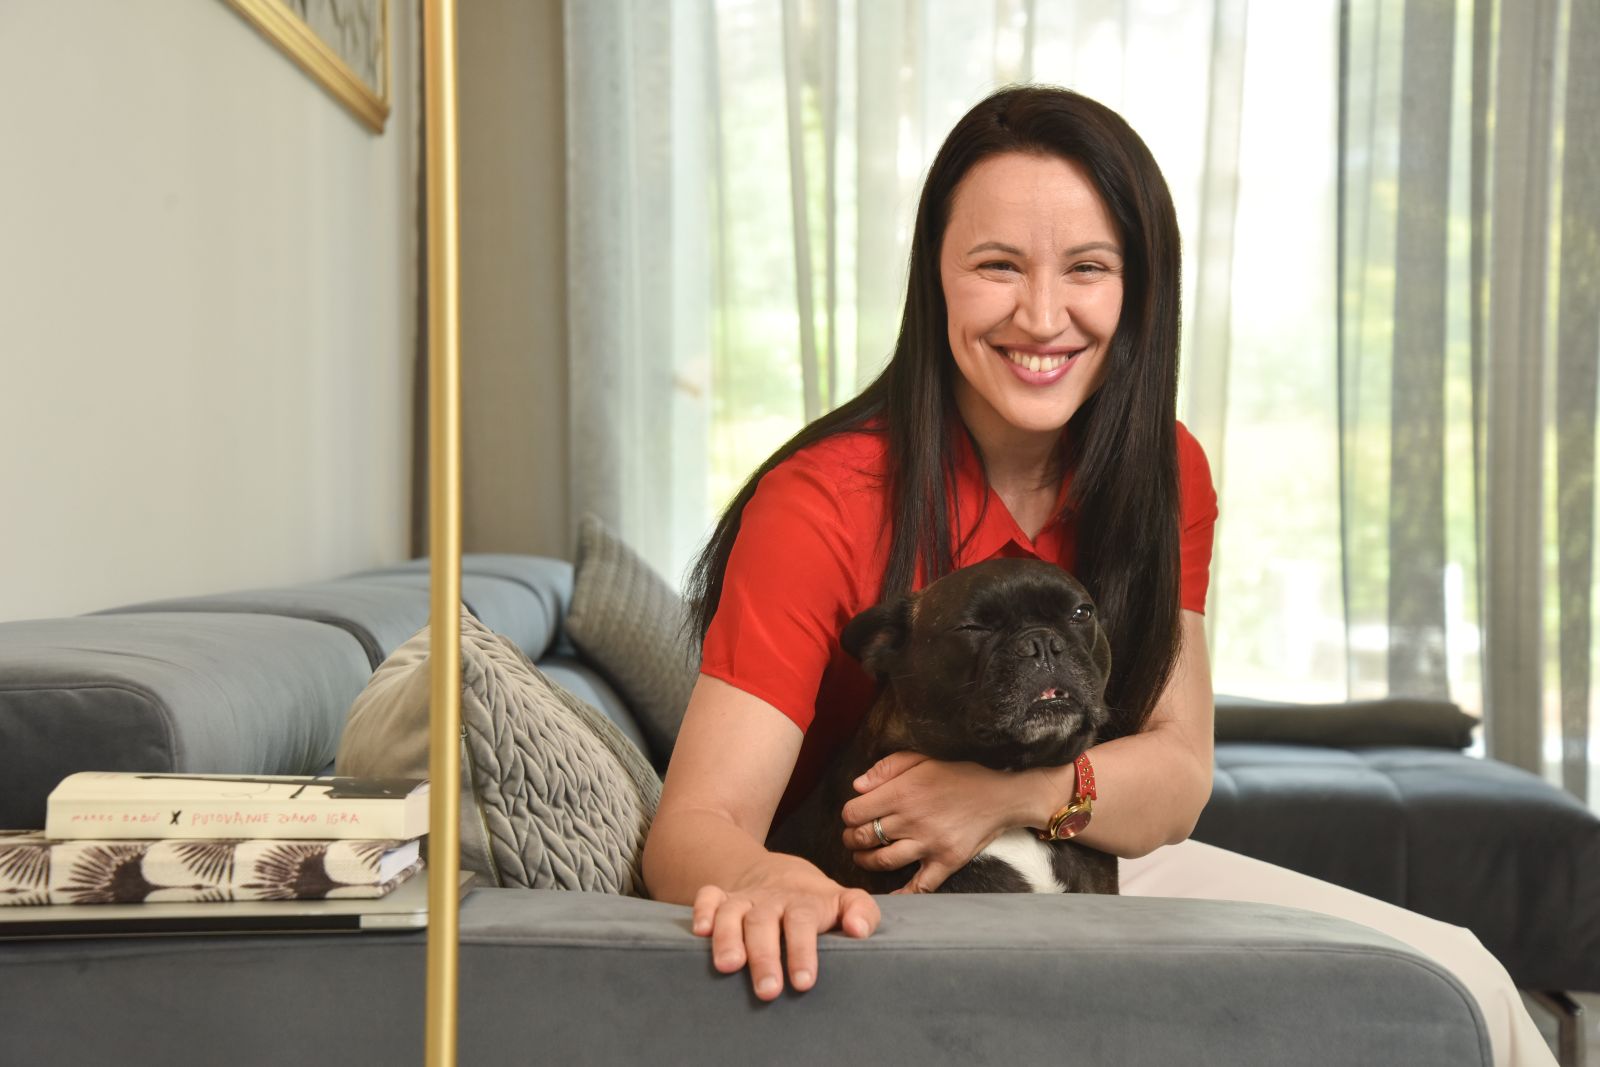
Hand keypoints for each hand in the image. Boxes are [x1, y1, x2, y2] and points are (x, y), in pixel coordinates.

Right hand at [690, 852, 879, 1000]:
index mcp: (803, 903)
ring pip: (732, 912)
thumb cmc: (818, 902)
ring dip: (728, 937)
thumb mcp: (845, 900)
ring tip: (728, 966)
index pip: (803, 922)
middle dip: (764, 956)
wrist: (782, 873)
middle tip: (768, 990)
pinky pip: (708, 897)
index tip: (804, 983)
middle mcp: (771, 901)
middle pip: (764, 923)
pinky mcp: (723, 898)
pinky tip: (699, 933)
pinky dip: (701, 910)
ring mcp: (745, 899)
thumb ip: (862, 911)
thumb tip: (858, 930)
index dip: (803, 951)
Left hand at [841, 751, 1028, 892]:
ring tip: (864, 856)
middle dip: (851, 838)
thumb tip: (856, 787)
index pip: (854, 812)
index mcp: (903, 792)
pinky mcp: (946, 862)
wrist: (1001, 796)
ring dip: (865, 861)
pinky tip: (888, 899)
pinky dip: (902, 895)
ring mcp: (929, 844)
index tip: (854, 815)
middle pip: (863, 837)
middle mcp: (912, 820)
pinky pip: (919, 886)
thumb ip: (886, 768)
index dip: (848, 815)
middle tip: (852, 838)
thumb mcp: (922, 760)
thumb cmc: (960, 776)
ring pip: (882, 861)